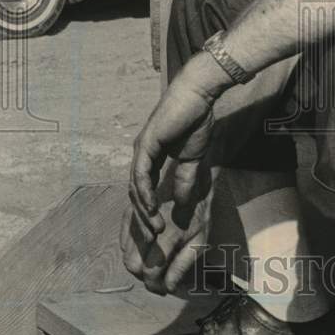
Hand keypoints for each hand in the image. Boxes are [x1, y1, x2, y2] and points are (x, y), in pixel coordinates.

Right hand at [121, 156, 215, 293]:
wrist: (191, 183)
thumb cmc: (200, 214)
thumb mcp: (200, 241)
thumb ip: (182, 265)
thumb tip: (168, 287)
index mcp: (168, 234)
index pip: (150, 271)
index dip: (155, 285)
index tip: (163, 290)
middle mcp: (149, 226)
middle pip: (132, 264)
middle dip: (143, 277)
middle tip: (159, 279)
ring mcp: (137, 217)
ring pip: (125, 252)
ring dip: (138, 263)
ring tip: (155, 265)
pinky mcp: (131, 211)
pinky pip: (122, 237)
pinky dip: (131, 249)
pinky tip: (145, 250)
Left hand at [128, 71, 216, 238]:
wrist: (198, 95)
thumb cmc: (197, 120)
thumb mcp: (193, 159)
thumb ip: (185, 180)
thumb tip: (182, 203)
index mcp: (152, 157)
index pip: (144, 189)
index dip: (148, 211)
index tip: (156, 232)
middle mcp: (142, 154)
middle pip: (136, 193)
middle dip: (142, 218)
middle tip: (152, 239)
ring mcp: (141, 149)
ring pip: (136, 188)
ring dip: (144, 210)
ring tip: (155, 230)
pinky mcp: (146, 144)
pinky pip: (140, 175)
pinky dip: (144, 193)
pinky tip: (151, 208)